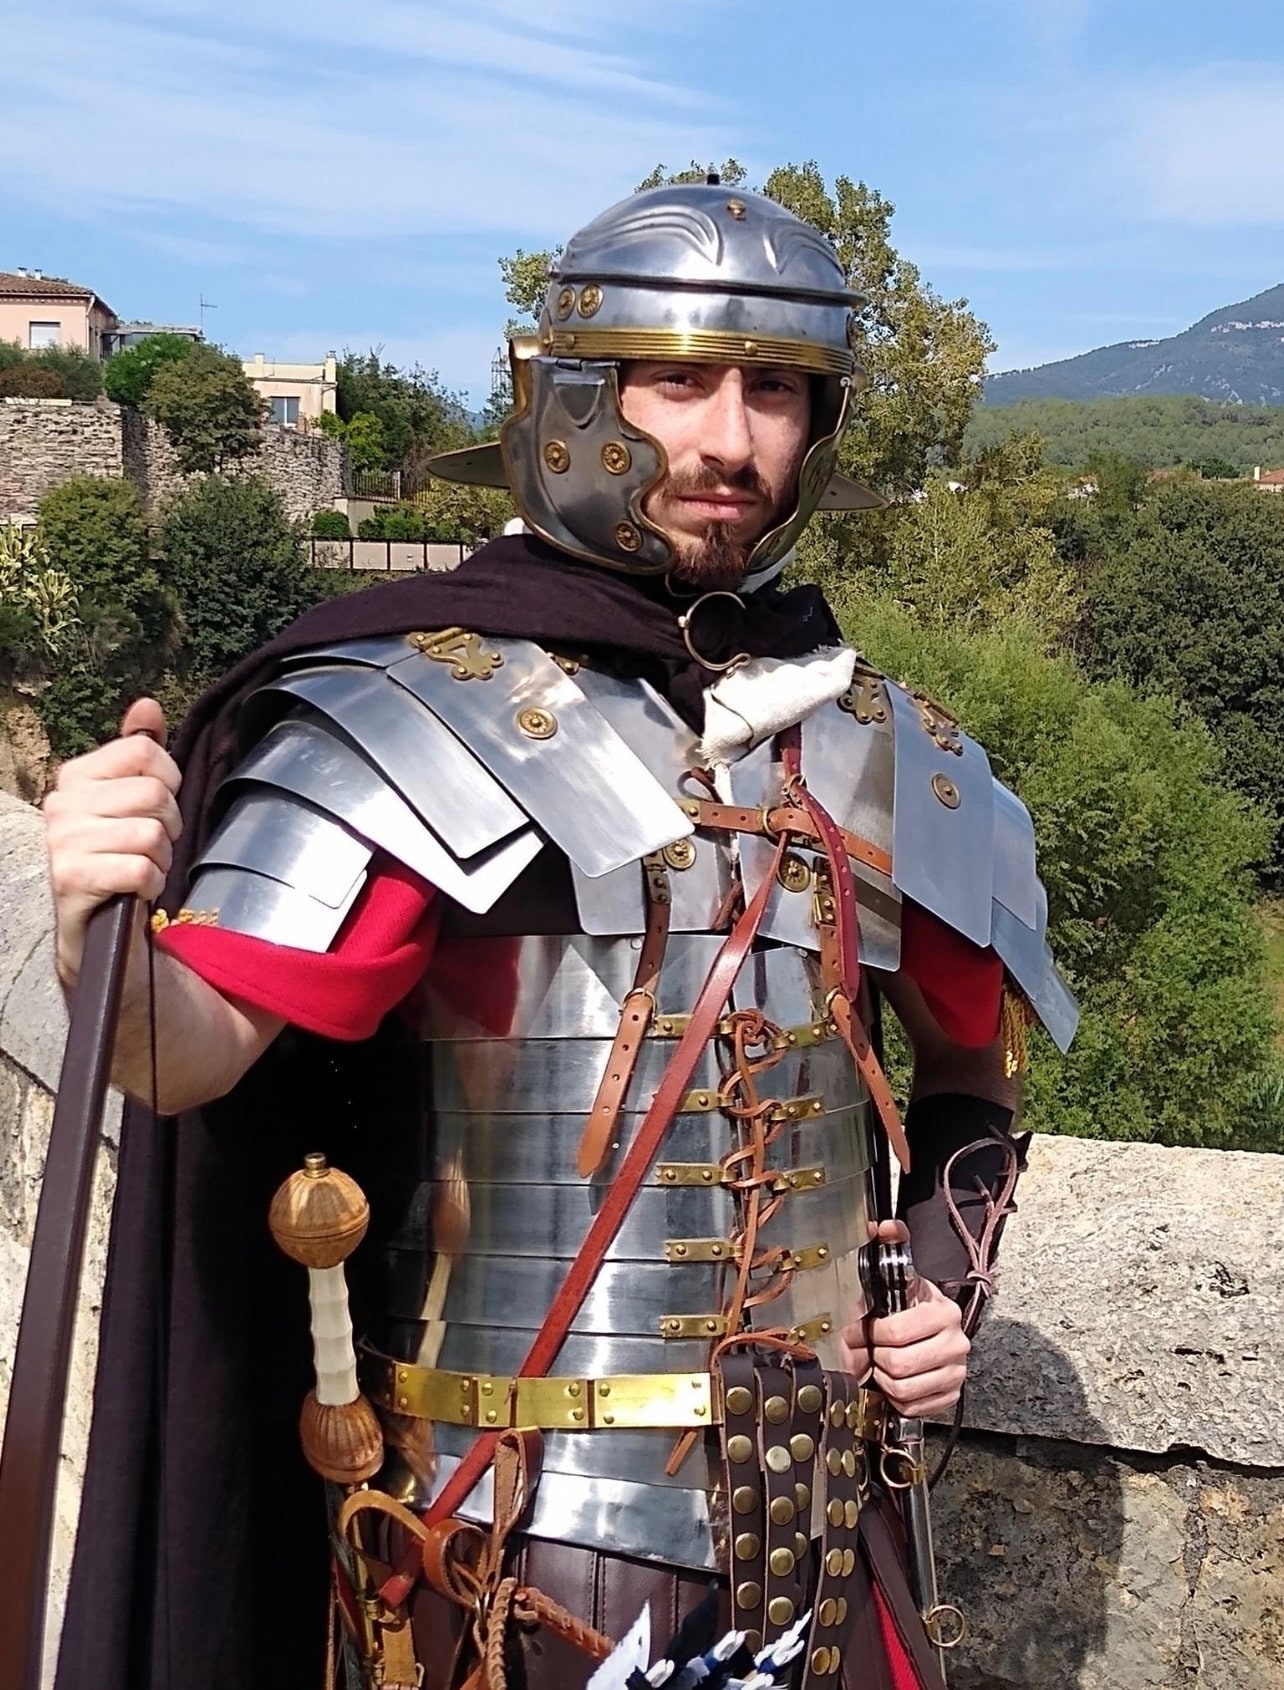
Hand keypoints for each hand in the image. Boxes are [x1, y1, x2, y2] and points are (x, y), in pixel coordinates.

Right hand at [43, 699, 180, 982]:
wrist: (91, 930)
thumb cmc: (113, 858)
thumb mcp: (125, 802)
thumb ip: (137, 753)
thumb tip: (147, 706)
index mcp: (75, 777)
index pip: (143, 751)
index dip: (169, 779)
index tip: (157, 805)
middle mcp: (62, 804)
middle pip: (154, 793)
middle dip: (169, 824)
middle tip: (151, 845)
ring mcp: (63, 841)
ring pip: (152, 833)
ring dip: (161, 858)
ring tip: (141, 867)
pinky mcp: (72, 878)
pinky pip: (141, 868)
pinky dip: (151, 883)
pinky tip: (137, 889)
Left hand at [839, 1219, 969, 1420]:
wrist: (925, 1334)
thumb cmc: (904, 1306)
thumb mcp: (897, 1277)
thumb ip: (891, 1246)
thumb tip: (885, 1226)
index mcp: (943, 1311)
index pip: (897, 1332)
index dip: (876, 1332)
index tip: (874, 1326)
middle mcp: (957, 1342)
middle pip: (899, 1365)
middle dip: (879, 1357)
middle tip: (876, 1348)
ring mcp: (957, 1371)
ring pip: (904, 1389)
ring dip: (886, 1378)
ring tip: (885, 1363)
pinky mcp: (951, 1395)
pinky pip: (913, 1407)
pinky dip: (898, 1397)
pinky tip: (897, 1381)